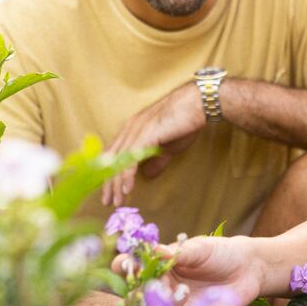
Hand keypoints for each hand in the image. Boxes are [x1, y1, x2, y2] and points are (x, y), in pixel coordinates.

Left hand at [102, 81, 204, 205]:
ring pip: (119, 161)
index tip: (109, 190)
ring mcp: (136, 130)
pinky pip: (131, 159)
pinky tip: (127, 190)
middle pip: (111, 159)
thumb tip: (147, 175)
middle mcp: (130, 128)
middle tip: (108, 201)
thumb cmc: (186, 121)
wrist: (199, 104)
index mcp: (133, 128)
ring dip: (116, 184)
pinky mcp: (145, 135)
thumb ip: (157, 159)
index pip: (114, 153)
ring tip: (116, 201)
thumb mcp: (169, 146)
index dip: (109, 172)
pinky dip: (127, 176)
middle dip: (108, 183)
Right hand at [113, 234, 263, 305]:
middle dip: (139, 294)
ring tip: (172, 299)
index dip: (125, 267)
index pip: (131, 269)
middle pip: (138, 297)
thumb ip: (178, 253)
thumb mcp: (200, 248)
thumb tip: (154, 250)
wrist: (248, 269)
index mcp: (157, 268)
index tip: (126, 264)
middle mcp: (160, 292)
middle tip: (147, 288)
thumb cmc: (220, 253)